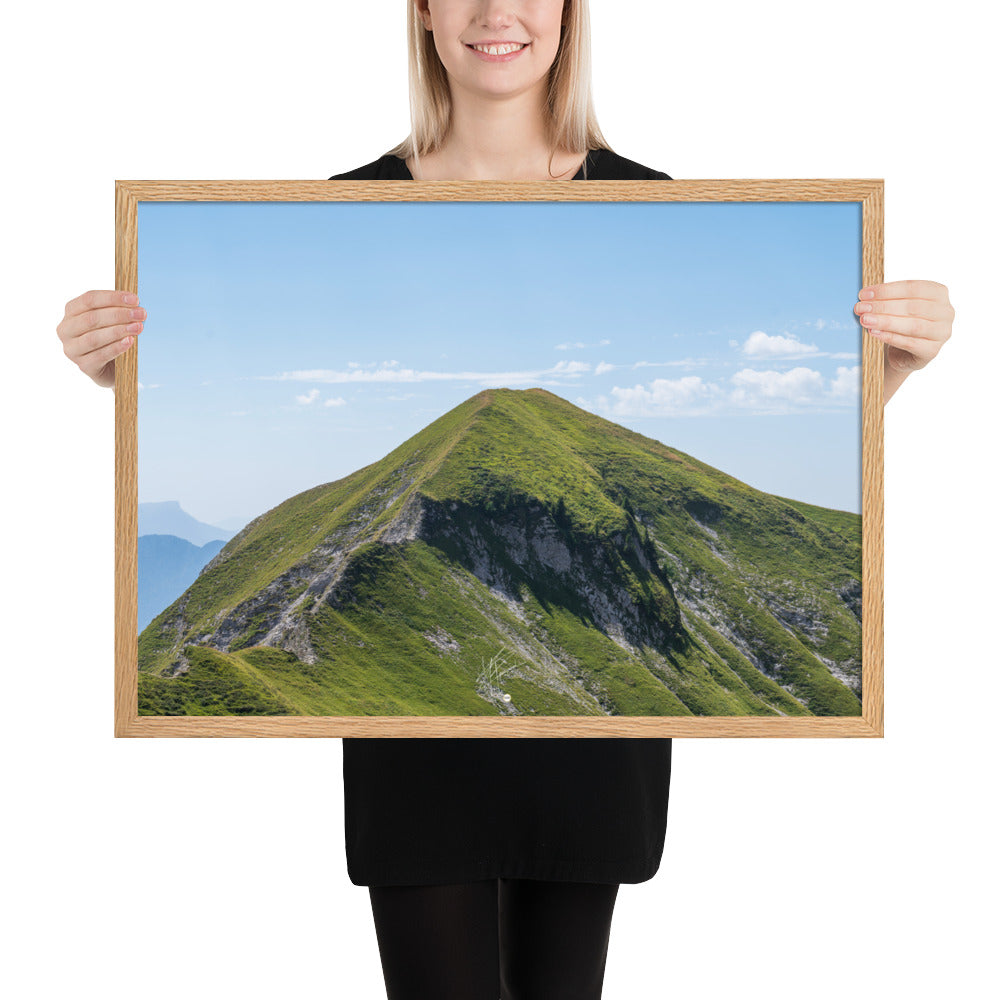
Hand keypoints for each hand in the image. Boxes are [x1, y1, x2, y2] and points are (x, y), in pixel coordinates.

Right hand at [56, 290, 145, 388]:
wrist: (113, 368)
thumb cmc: (111, 338)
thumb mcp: (110, 320)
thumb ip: (117, 309)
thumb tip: (134, 303)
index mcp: (71, 312)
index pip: (89, 299)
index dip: (112, 298)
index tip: (135, 299)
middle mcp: (66, 330)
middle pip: (91, 318)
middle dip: (119, 314)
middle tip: (141, 314)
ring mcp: (72, 349)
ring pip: (94, 337)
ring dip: (119, 331)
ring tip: (138, 327)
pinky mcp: (83, 366)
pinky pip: (100, 355)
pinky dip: (116, 347)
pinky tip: (129, 341)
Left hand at [854, 280, 953, 403]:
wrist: (904, 352)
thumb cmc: (901, 324)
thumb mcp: (896, 307)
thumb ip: (885, 300)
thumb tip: (864, 298)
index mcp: (938, 293)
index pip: (913, 287)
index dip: (887, 290)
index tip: (864, 294)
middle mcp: (945, 312)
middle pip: (912, 307)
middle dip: (883, 306)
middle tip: (860, 308)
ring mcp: (942, 332)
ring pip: (913, 325)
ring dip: (886, 322)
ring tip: (865, 320)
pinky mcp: (932, 351)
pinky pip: (910, 343)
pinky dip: (890, 337)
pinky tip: (874, 333)